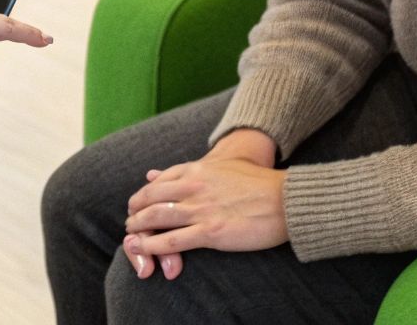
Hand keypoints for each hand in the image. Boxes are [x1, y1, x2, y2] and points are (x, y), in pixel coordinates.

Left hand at [122, 129, 285, 279]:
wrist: (285, 200)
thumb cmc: (259, 183)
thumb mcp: (222, 166)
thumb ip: (190, 170)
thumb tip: (155, 173)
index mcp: (197, 170)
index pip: (158, 182)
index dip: (143, 195)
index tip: (137, 204)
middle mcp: (193, 187)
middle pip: (151, 199)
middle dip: (135, 212)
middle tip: (130, 222)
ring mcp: (201, 210)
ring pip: (156, 219)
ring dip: (138, 228)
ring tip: (132, 237)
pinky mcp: (210, 233)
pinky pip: (172, 241)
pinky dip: (153, 246)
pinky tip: (145, 250)